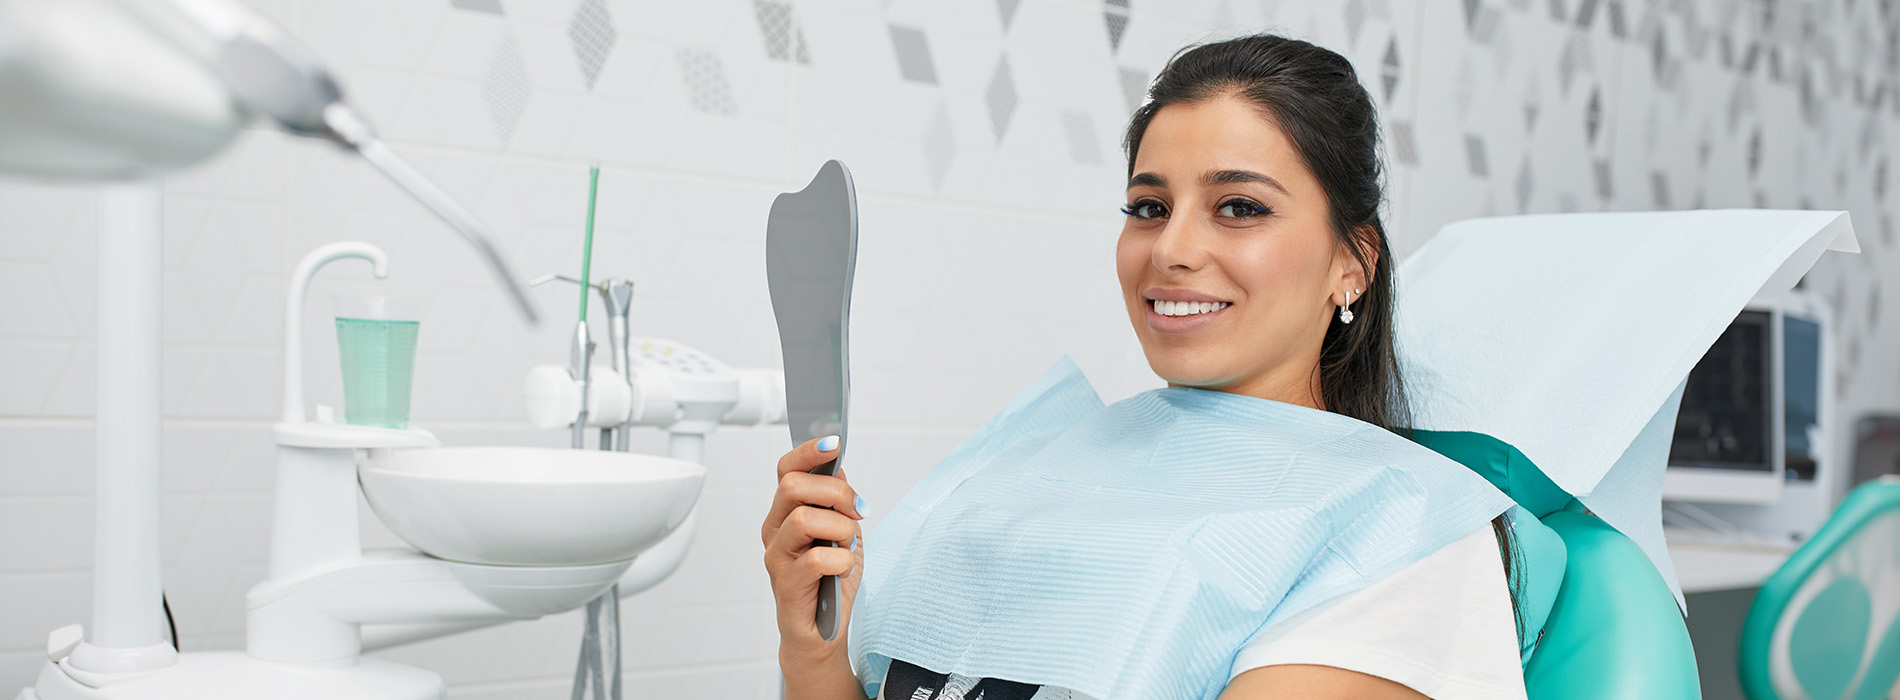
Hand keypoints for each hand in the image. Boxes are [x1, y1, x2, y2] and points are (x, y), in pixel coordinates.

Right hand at [763, 435, 867, 691]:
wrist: (823, 632)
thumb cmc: (830, 581)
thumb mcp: (841, 532)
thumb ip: (836, 501)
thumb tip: (838, 468)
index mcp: (785, 512)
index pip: (786, 469)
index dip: (808, 451)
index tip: (835, 442)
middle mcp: (775, 530)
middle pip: (792, 486)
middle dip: (836, 493)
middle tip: (857, 511)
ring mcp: (777, 557)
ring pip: (803, 518)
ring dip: (839, 528)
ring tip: (849, 545)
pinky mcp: (786, 584)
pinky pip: (816, 558)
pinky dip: (841, 560)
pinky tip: (844, 569)